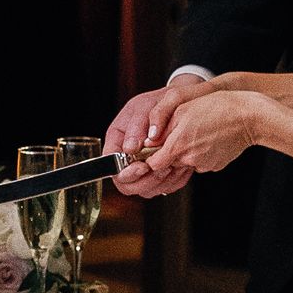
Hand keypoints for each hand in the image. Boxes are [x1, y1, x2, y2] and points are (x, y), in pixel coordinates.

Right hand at [107, 78, 210, 196]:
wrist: (179, 104)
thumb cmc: (158, 102)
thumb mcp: (145, 107)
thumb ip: (136, 126)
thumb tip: (129, 148)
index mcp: (117, 141)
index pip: (112, 166)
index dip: (126, 172)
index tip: (143, 166)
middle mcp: (127, 158)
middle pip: (127, 185)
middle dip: (145, 181)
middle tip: (162, 168)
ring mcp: (143, 168)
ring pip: (146, 190)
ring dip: (161, 182)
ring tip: (174, 165)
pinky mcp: (159, 173)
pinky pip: (164, 188)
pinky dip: (174, 181)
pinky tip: (181, 167)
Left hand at [146, 91, 256, 180]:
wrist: (247, 116)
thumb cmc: (214, 107)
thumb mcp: (182, 110)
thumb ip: (162, 129)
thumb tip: (148, 142)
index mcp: (178, 146)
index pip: (153, 164)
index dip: (151, 157)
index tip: (153, 149)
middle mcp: (189, 160)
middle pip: (170, 163)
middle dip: (171, 152)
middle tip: (180, 133)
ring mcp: (204, 165)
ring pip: (187, 162)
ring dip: (187, 152)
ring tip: (199, 132)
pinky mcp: (216, 166)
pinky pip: (202, 162)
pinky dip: (202, 153)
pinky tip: (210, 138)